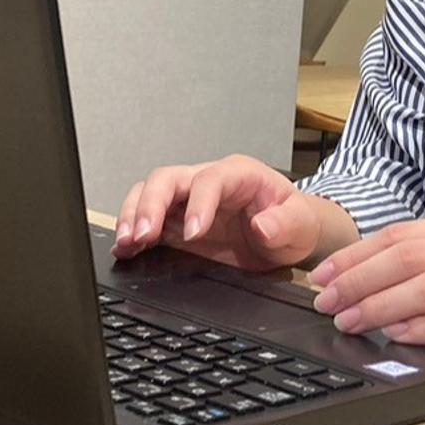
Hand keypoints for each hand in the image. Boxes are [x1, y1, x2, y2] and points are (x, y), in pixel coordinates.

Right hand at [112, 155, 331, 271]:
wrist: (289, 235)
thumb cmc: (294, 222)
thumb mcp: (300, 224)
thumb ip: (285, 224)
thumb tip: (263, 226)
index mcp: (238, 175)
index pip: (209, 179)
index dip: (197, 204)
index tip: (192, 233)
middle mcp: (207, 181)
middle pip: (167, 178)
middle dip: (150, 204)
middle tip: (143, 234)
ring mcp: (188, 201)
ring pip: (149, 193)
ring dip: (134, 215)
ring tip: (128, 243)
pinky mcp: (176, 222)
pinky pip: (148, 219)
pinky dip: (132, 232)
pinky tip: (124, 249)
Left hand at [309, 212, 424, 370]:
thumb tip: (375, 275)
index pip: (400, 234)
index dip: (355, 255)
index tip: (322, 275)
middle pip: (405, 257)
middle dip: (356, 279)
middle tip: (323, 300)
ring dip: (379, 305)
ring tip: (347, 321)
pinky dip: (421, 329)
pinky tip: (395, 337)